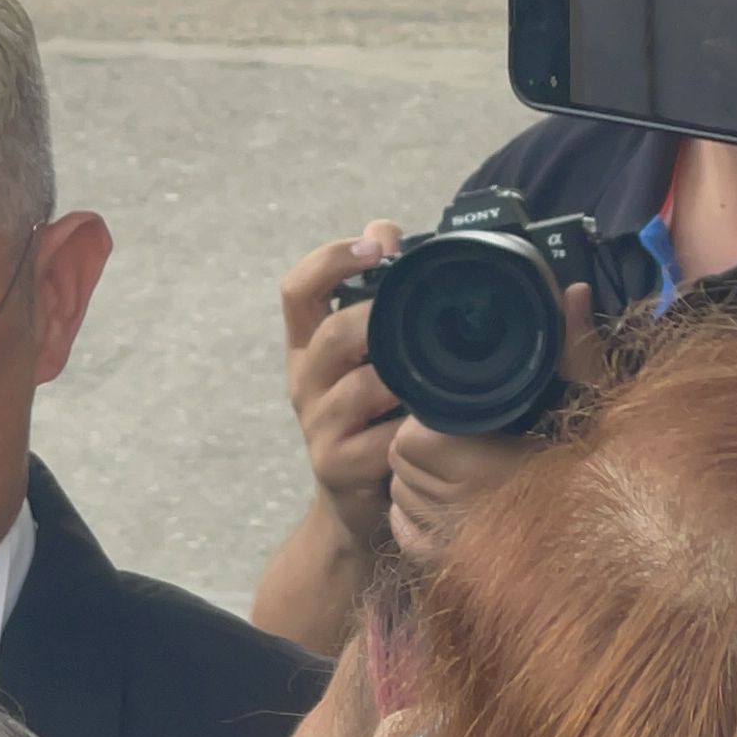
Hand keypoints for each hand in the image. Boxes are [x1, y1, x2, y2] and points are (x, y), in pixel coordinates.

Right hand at [280, 228, 405, 549]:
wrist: (356, 506)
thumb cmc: (375, 418)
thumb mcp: (369, 358)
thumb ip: (377, 299)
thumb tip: (388, 230)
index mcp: (308, 346)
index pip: (297, 289)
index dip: (331, 259)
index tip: (377, 245)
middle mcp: (304, 381)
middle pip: (331, 333)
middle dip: (379, 318)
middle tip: (420, 314)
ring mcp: (318, 427)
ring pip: (360, 387)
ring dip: (405, 377)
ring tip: (439, 374)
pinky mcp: (338, 468)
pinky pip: (381, 441)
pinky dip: (412, 429)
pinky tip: (436, 424)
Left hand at [386, 287, 598, 560]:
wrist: (633, 548)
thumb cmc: (611, 476)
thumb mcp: (595, 406)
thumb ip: (576, 350)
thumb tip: (570, 291)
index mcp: (480, 467)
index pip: (410, 439)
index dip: (425, 421)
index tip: (452, 410)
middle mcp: (459, 513)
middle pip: (400, 466)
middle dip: (419, 445)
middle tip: (456, 433)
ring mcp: (455, 548)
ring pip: (402, 498)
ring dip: (417, 480)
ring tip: (456, 465)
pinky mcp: (454, 570)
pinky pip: (408, 536)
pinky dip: (418, 518)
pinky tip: (450, 503)